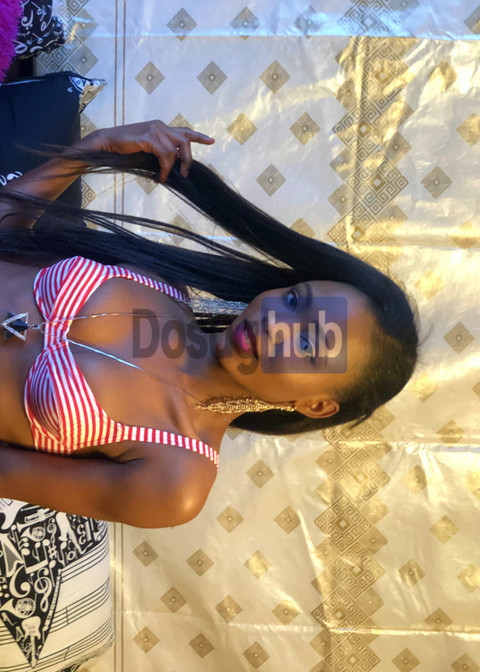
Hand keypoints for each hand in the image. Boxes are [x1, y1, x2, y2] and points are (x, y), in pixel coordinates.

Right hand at [80, 120, 214, 182]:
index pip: (184, 131)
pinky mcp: (148, 136)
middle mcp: (160, 125)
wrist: (105, 143)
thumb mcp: (146, 151)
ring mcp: (154, 129)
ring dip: (170, 168)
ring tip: (163, 178)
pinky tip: (160, 176)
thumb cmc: (124, 150)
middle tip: (184, 173)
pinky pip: (165, 155)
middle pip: (185, 140)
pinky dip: (164, 168)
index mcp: (160, 127)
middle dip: (187, 159)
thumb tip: (172, 169)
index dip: (198, 136)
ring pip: (174, 151)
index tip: (211, 141)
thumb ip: (160, 155)